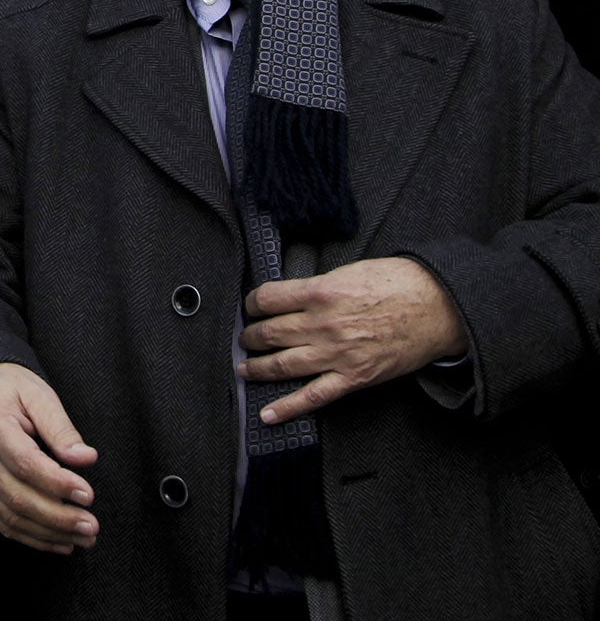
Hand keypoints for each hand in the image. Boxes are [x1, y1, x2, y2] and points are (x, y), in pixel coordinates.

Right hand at [0, 362, 98, 554]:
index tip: (89, 494)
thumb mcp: (38, 394)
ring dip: (50, 533)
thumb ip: (61, 427)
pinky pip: (3, 523)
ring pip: (11, 517)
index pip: (25, 463)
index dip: (57, 484)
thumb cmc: (11, 390)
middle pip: (17, 497)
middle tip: (93, 526)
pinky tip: (62, 542)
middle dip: (58, 517)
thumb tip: (86, 458)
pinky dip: (34, 538)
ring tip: (85, 538)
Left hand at [239, 256, 466, 422]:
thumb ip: (317, 287)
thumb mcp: (349, 272)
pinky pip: (314, 396)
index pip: (266, 299)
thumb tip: (291, 296)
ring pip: (283, 364)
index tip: (252, 307)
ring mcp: (338, 353)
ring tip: (246, 368)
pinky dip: (288, 407)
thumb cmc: (398, 283)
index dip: (252, 303)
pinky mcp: (354, 377)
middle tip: (247, 338)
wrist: (439, 307)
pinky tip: (268, 413)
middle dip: (252, 337)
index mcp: (321, 292)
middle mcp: (323, 323)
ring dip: (258, 368)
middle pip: (270, 333)